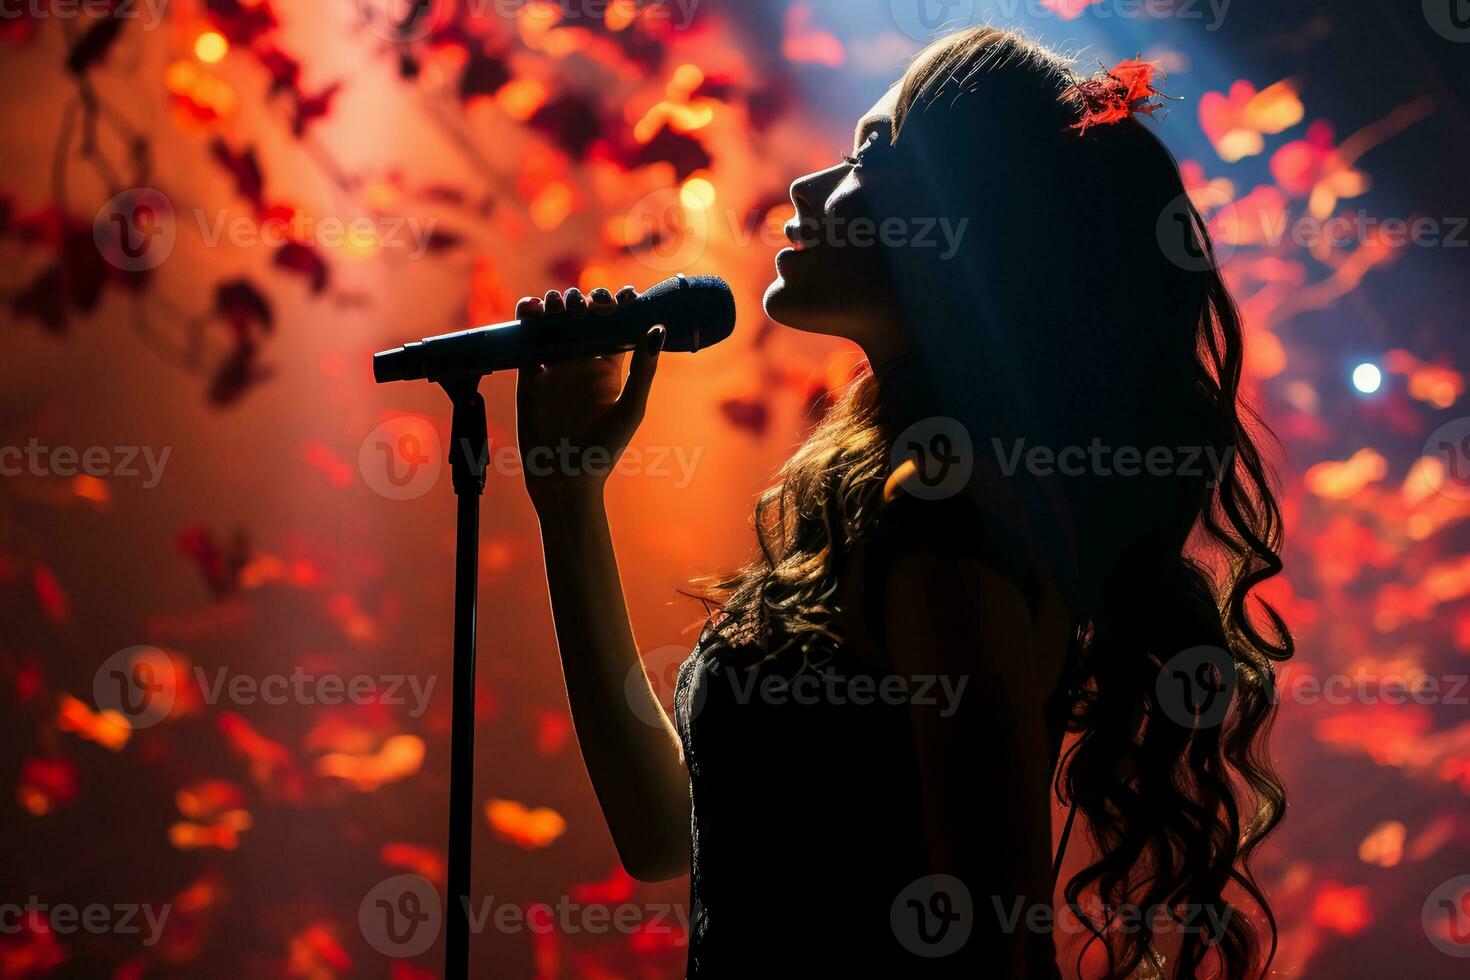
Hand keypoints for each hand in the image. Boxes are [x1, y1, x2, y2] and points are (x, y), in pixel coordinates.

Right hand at [515, 285, 664, 508]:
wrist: (563, 478)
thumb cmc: (604, 449)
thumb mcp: (630, 409)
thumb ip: (644, 369)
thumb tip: (658, 328)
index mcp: (610, 366)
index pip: (615, 324)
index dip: (618, 304)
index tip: (624, 296)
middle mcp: (582, 361)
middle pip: (582, 316)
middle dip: (584, 300)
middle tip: (587, 305)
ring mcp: (554, 365)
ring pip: (553, 320)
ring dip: (555, 303)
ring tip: (558, 305)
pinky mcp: (527, 372)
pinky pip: (526, 336)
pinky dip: (526, 315)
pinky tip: (531, 308)